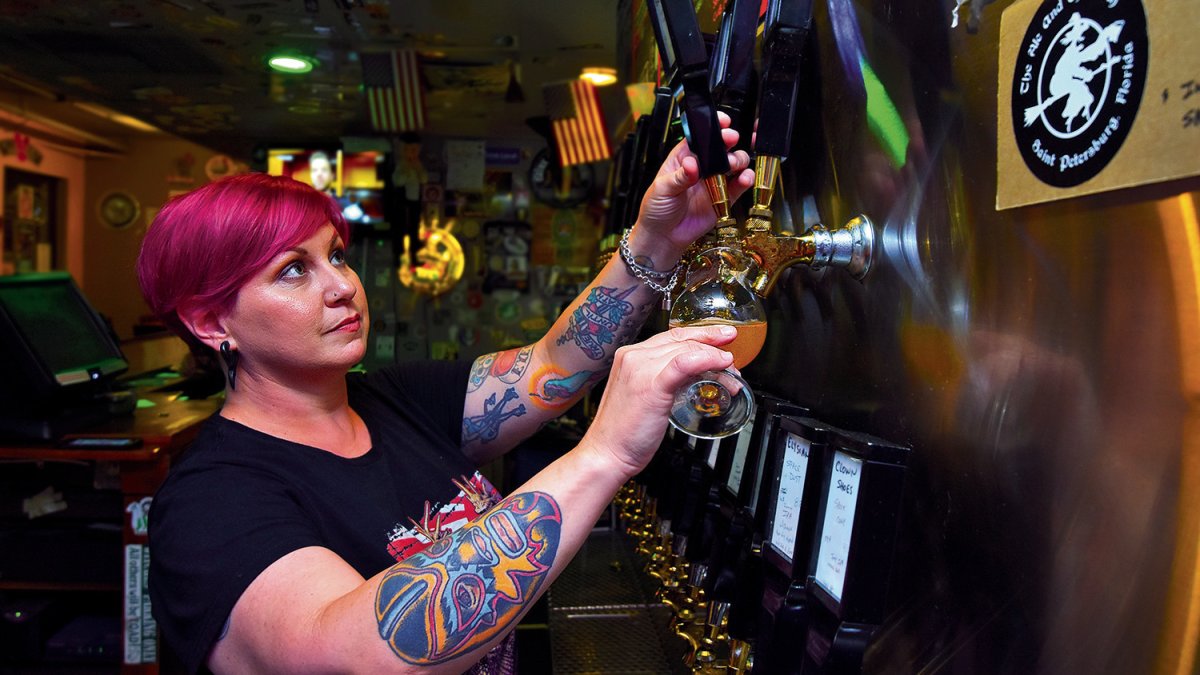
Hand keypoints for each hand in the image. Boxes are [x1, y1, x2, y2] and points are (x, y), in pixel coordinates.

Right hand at [580, 324, 736, 477]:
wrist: (606, 454)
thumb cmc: (625, 433)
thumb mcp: (645, 396)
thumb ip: (664, 381)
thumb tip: (694, 376)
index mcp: (630, 356)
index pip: (672, 336)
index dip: (701, 333)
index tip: (721, 336)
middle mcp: (634, 356)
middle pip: (682, 340)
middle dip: (713, 344)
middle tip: (732, 354)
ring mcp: (641, 369)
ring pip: (687, 349)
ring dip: (715, 357)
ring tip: (731, 373)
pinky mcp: (651, 385)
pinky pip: (684, 363)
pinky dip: (707, 360)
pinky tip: (722, 364)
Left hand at [628, 112, 753, 264]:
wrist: (663, 237)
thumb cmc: (656, 209)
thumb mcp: (662, 188)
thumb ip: (680, 176)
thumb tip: (692, 164)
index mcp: (683, 158)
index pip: (700, 138)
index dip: (712, 128)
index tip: (722, 122)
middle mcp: (701, 168)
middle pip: (720, 148)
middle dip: (728, 141)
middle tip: (730, 140)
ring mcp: (714, 182)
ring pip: (734, 164)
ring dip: (738, 160)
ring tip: (733, 165)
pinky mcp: (724, 199)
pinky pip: (738, 186)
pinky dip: (745, 180)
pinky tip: (744, 178)